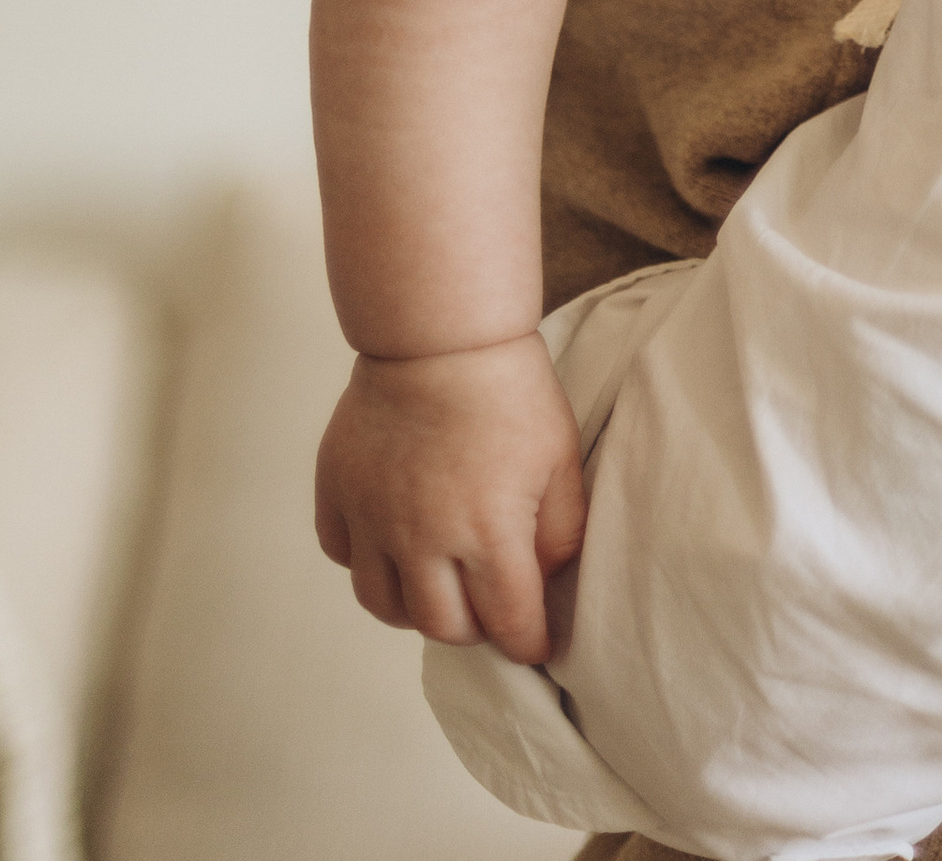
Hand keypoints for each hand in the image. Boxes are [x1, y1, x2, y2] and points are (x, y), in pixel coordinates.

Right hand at [315, 331, 586, 664]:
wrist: (441, 337)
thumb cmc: (510, 393)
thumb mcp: (560, 459)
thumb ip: (562, 531)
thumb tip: (551, 582)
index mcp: (488, 535)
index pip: (508, 624)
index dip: (528, 643)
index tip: (536, 645)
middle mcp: (423, 541)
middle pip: (443, 626)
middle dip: (473, 629)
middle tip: (488, 611)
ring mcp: (373, 520)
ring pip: (383, 606)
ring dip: (414, 608)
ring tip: (437, 586)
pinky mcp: (338, 493)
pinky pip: (343, 555)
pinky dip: (366, 562)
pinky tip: (390, 544)